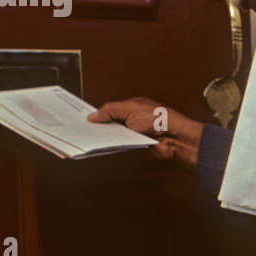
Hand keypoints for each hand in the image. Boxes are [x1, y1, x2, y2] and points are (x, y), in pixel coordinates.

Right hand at [87, 96, 204, 169]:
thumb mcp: (130, 108)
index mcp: (131, 107)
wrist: (174, 138)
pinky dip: (113, 147)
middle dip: (98, 127)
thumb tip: (93, 116)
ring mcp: (134, 134)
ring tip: (89, 140)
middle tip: (81, 131)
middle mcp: (132, 120)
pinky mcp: (136, 147)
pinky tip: (103, 147)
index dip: (98, 114)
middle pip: (110, 124)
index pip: (110, 110)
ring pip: (114, 137)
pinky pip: (121, 147)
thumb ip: (110, 110)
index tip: (82, 118)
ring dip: (105, 138)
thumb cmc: (159, 119)